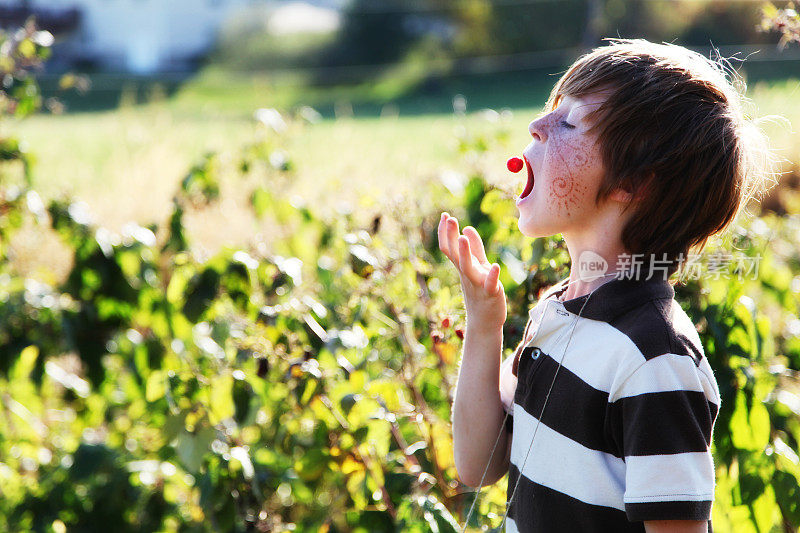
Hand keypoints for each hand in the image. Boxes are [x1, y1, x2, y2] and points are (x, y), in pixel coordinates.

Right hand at [437, 213, 506, 332]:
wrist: (484, 321)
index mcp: (463, 266)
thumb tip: (467, 228)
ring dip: (465, 253)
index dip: (446, 233)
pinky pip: (490, 284)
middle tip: (450, 219)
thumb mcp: (478, 267)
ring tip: (463, 238)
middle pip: (455, 254)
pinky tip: (495, 266)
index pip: (449, 247)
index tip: (445, 215)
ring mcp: (477, 284)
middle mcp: (467, 274)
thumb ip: (475, 248)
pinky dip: (492, 276)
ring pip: (468, 268)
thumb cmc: (480, 292)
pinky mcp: (491, 294)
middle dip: (452, 237)